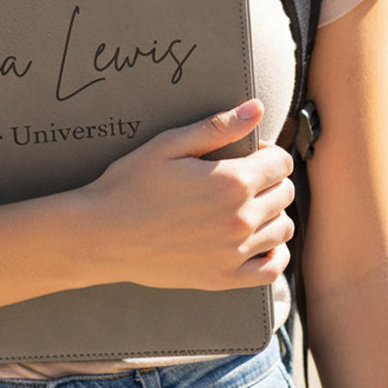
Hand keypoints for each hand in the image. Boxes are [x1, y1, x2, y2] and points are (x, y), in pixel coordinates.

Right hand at [80, 100, 294, 291]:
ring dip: (273, 214)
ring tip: (246, 207)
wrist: (102, 235)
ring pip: (283, 229)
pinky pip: (272, 270)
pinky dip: (274, 254)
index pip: (281, 163)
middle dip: (271, 180)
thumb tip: (257, 109)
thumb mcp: (169, 145)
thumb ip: (218, 127)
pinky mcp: (223, 278)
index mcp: (231, 181)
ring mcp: (234, 252)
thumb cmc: (130, 184)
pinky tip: (257, 242)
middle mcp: (240, 218)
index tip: (247, 154)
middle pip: (285, 194)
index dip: (267, 153)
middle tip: (242, 178)